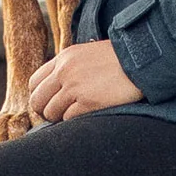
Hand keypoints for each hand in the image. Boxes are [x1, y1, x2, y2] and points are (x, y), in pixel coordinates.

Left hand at [29, 41, 143, 120]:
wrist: (141, 60)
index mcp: (63, 59)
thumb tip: (54, 88)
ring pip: (51, 112)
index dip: (39, 96)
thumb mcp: (86, 54)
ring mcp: (75, 87)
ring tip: (74, 114)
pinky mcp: (88, 102)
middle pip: (37, 100)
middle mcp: (64, 72)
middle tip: (57, 115)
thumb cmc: (117, 60)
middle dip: (45, 111)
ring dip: (60, 118)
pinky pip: (68, 118)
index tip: (48, 103)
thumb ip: (68, 68)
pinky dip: (74, 120)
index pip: (34, 83)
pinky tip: (86, 114)